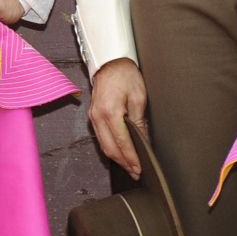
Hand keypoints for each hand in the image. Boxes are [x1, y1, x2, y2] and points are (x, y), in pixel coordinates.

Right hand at [88, 58, 147, 176]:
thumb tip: (143, 141)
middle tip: (136, 173)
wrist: (110, 62)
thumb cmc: (125, 76)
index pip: (122, 143)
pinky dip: (110, 147)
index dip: (131, 158)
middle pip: (109, 148)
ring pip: (103, 145)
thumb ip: (139, 122)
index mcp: (110, 112)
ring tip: (129, 166)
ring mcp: (93, 116)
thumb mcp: (139, 98)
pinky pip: (100, 137)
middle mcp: (98, 117)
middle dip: (123, 163)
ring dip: (116, 157)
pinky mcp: (93, 115)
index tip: (140, 168)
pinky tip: (119, 152)